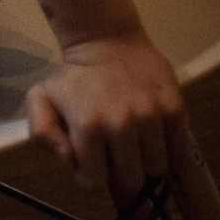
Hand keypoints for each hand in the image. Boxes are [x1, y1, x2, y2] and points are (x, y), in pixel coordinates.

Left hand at [25, 30, 190, 209]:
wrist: (106, 39)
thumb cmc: (73, 75)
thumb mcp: (41, 98)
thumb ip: (43, 133)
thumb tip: (69, 159)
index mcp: (87, 126)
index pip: (94, 180)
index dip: (90, 174)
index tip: (91, 162)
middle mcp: (122, 124)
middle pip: (130, 180)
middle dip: (120, 174)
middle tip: (115, 156)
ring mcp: (151, 117)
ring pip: (156, 167)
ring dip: (145, 161)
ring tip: (134, 143)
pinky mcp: (175, 108)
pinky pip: (178, 149)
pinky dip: (167, 149)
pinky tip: (152, 135)